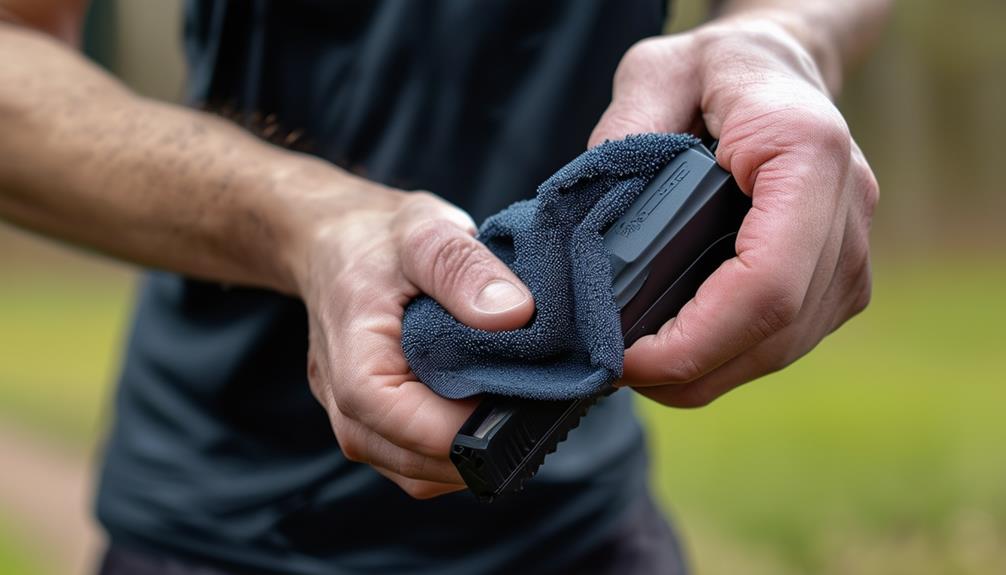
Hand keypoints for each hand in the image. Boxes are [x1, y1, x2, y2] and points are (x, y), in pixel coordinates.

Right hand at [290, 180, 533, 497]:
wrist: (334, 242)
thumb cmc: (376, 238)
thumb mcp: (424, 232)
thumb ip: (464, 269)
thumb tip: (514, 314)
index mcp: (353, 364)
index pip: (413, 428)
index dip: (477, 424)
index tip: (528, 395)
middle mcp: (345, 408)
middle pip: (420, 464)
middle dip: (484, 443)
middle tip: (538, 401)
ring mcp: (358, 423)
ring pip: (422, 473)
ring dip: (472, 451)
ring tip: (516, 405)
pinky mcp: (376, 426)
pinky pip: (418, 460)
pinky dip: (457, 445)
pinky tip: (489, 407)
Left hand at [590, 16, 877, 406]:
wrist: (780, 67)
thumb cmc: (718, 69)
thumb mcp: (656, 72)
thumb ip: (624, 135)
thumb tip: (593, 223)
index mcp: (808, 154)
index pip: (766, 280)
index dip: (697, 339)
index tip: (629, 356)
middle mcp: (848, 208)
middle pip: (778, 329)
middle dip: (692, 369)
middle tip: (614, 373)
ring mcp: (852, 248)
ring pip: (786, 346)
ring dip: (709, 373)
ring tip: (638, 370)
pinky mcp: (840, 275)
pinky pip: (789, 338)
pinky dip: (730, 358)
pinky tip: (679, 354)